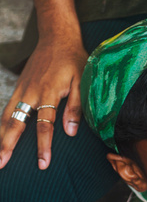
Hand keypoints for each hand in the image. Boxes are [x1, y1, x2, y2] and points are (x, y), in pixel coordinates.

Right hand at [0, 36, 87, 169]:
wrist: (57, 37)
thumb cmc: (73, 60)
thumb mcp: (82, 81)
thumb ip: (76, 107)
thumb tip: (70, 132)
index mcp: (48, 94)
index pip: (45, 126)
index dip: (44, 146)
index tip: (43, 164)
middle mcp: (31, 93)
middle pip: (17, 124)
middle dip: (8, 145)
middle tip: (2, 164)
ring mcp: (22, 90)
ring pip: (7, 117)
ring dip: (0, 136)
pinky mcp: (19, 87)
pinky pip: (7, 109)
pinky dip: (2, 123)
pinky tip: (0, 136)